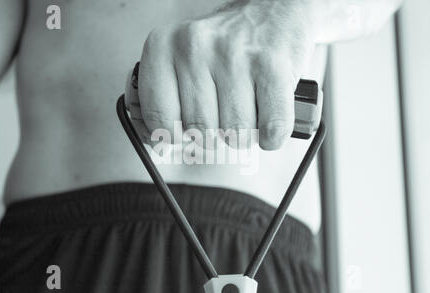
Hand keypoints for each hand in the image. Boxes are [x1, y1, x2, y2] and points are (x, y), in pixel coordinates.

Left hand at [130, 0, 317, 149]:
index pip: (157, 119)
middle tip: (222, 111)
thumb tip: (158, 144)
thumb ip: (164, 101)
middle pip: (199, 130)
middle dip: (215, 132)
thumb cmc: (224, 45)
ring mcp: (235, 57)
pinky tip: (267, 116)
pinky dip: (271, 135)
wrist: (271, 10)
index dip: (173, 136)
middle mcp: (195, 48)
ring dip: (244, 132)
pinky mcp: (272, 67)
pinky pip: (271, 129)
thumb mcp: (180, 61)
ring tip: (246, 107)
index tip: (183, 132)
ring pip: (235, 133)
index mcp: (164, 48)